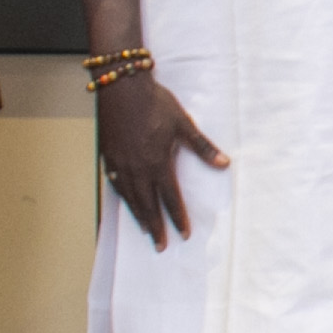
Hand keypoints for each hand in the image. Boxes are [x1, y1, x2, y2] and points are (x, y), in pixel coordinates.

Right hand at [97, 75, 227, 250]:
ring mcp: (120, 163)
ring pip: (130, 198)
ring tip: (145, 231)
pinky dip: (122, 197)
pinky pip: (114, 184)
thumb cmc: (155, 103)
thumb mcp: (183, 123)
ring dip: (138, 216)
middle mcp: (137, 168)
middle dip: (156, 227)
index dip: (177, 217)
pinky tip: (126, 202)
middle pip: (148, 205)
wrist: (122, 87)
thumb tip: (224, 164)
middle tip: (160, 246)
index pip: (170, 198)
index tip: (183, 234)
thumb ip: (203, 147)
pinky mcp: (108, 156)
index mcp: (158, 162)